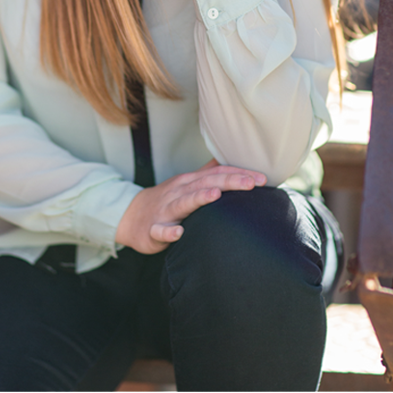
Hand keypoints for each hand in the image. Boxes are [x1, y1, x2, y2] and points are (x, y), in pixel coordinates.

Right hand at [115, 159, 265, 253]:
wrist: (130, 216)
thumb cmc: (167, 200)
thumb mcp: (188, 183)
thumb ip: (209, 172)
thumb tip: (229, 159)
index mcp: (190, 182)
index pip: (218, 174)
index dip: (240, 174)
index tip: (263, 178)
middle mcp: (179, 192)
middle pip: (206, 184)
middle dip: (229, 182)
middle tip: (251, 183)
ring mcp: (165, 210)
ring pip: (183, 203)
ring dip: (199, 198)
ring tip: (215, 196)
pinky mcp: (153, 230)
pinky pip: (160, 231)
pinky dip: (169, 232)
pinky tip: (179, 234)